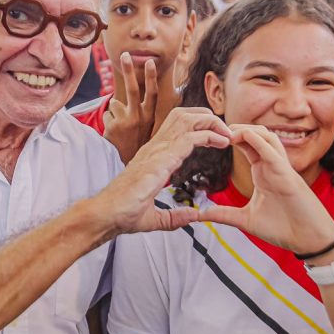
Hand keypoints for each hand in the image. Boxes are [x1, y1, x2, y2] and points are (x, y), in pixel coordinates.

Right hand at [96, 107, 230, 233]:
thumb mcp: (155, 217)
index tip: (217, 138)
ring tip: (227, 133)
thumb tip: (192, 217)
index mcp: (153, 156)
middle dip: (208, 117)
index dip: (199, 127)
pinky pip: (190, 137)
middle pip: (183, 115)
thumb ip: (175, 216)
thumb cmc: (123, 214)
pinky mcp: (161, 158)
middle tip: (225, 132)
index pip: (177, 128)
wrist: (107, 215)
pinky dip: (210, 135)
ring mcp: (157, 150)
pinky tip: (222, 142)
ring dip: (211, 122)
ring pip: (187, 119)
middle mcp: (155, 148)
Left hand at [103, 53, 158, 163]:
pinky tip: (113, 132)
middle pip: (133, 89)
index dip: (151, 77)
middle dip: (129, 70)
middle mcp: (140, 118)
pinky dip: (108, 120)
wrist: (126, 160)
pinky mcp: (113, 126)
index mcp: (149, 116)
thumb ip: (142, 107)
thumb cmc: (136, 138)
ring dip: (114, 112)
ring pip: (114, 104)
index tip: (149, 61)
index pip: (152, 93)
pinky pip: (106, 114)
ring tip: (120, 126)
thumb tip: (135, 84)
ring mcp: (126, 122)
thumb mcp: (146, 124)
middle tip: (125, 54)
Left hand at [198, 125, 333, 253]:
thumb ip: (223, 214)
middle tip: (215, 128)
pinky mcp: (287, 175)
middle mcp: (271, 165)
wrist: (307, 239)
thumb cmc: (282, 228)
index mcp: (262, 172)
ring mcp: (281, 168)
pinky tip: (244, 137)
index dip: (230, 137)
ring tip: (227, 131)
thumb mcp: (245, 220)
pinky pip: (273, 152)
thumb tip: (199, 215)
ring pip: (266, 137)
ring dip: (247, 130)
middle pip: (256, 135)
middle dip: (237, 128)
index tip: (211, 136)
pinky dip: (259, 142)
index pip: (246, 145)